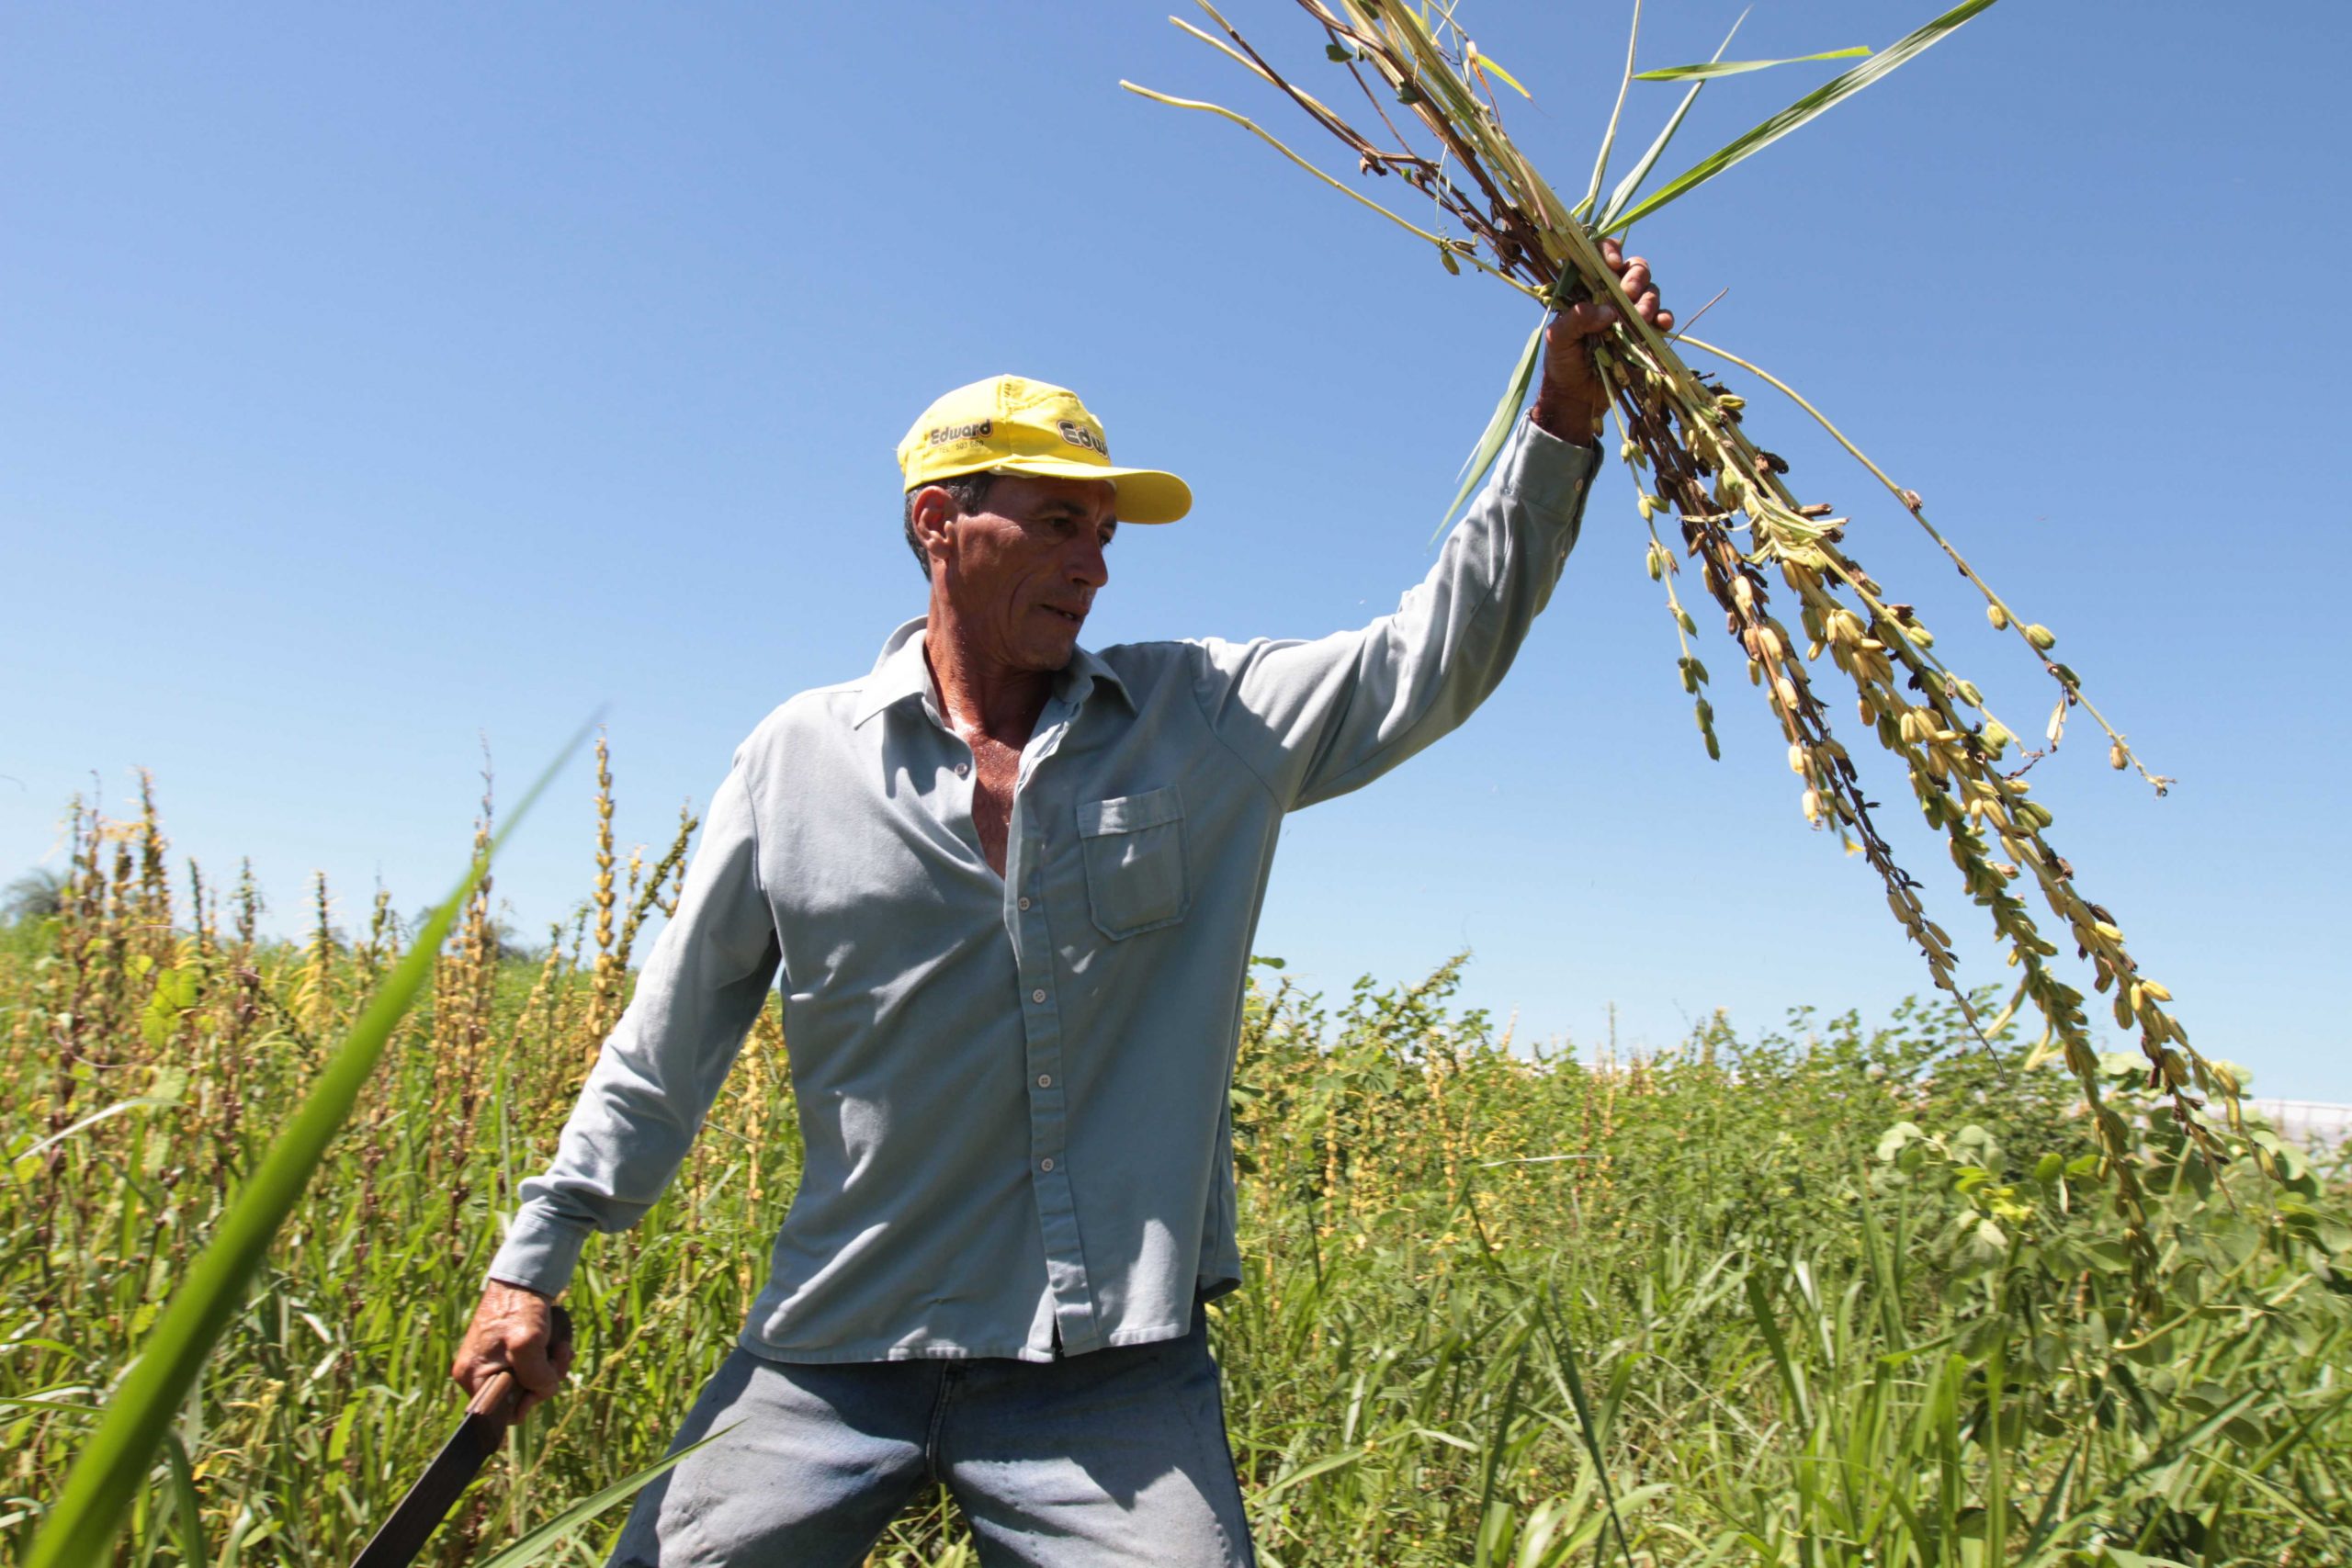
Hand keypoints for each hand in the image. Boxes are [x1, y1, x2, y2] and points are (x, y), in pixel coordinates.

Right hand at [451, 1279, 572, 1423]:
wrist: (523, 1278)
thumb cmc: (520, 1308)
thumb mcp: (528, 1344)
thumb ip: (535, 1376)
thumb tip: (542, 1391)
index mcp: (473, 1376)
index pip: (500, 1413)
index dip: (527, 1403)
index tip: (544, 1383)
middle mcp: (478, 1373)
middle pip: (518, 1397)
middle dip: (544, 1381)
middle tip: (558, 1357)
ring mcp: (492, 1362)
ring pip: (528, 1383)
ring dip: (550, 1368)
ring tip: (560, 1347)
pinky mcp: (506, 1352)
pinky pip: (530, 1368)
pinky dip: (546, 1360)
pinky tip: (558, 1346)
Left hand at [1530, 238, 1674, 443]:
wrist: (1577, 396)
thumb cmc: (1561, 363)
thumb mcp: (1558, 339)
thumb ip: (1576, 319)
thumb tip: (1608, 310)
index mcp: (1588, 288)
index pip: (1602, 255)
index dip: (1611, 252)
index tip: (1612, 266)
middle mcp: (1612, 295)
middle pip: (1635, 269)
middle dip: (1636, 277)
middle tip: (1629, 295)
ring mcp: (1631, 313)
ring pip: (1651, 291)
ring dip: (1649, 300)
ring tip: (1641, 317)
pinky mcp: (1645, 333)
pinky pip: (1662, 317)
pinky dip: (1664, 318)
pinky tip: (1661, 325)